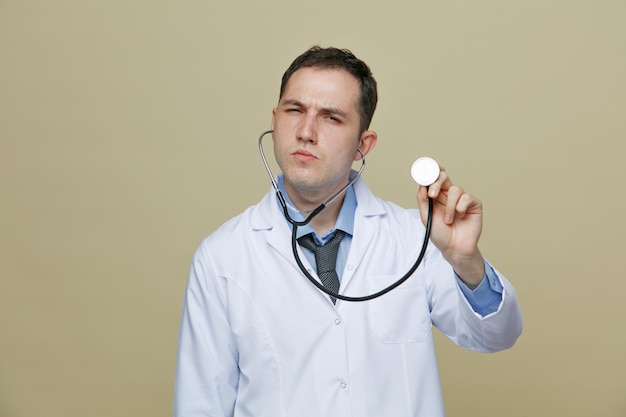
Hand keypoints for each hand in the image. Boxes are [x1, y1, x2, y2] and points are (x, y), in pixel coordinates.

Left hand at [416, 167, 484, 286]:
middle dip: (437, 183)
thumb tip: (422, 185)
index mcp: (436, 196)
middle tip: (433, 195)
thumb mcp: (426, 217)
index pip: (433, 178)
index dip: (431, 171)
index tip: (425, 170)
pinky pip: (466, 198)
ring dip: (449, 207)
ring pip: (455, 189)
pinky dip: (460, 208)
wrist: (454, 249)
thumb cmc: (440, 234)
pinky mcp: (474, 204)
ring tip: (448, 221)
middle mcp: (449, 195)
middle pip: (444, 177)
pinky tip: (461, 217)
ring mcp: (461, 199)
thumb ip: (423, 200)